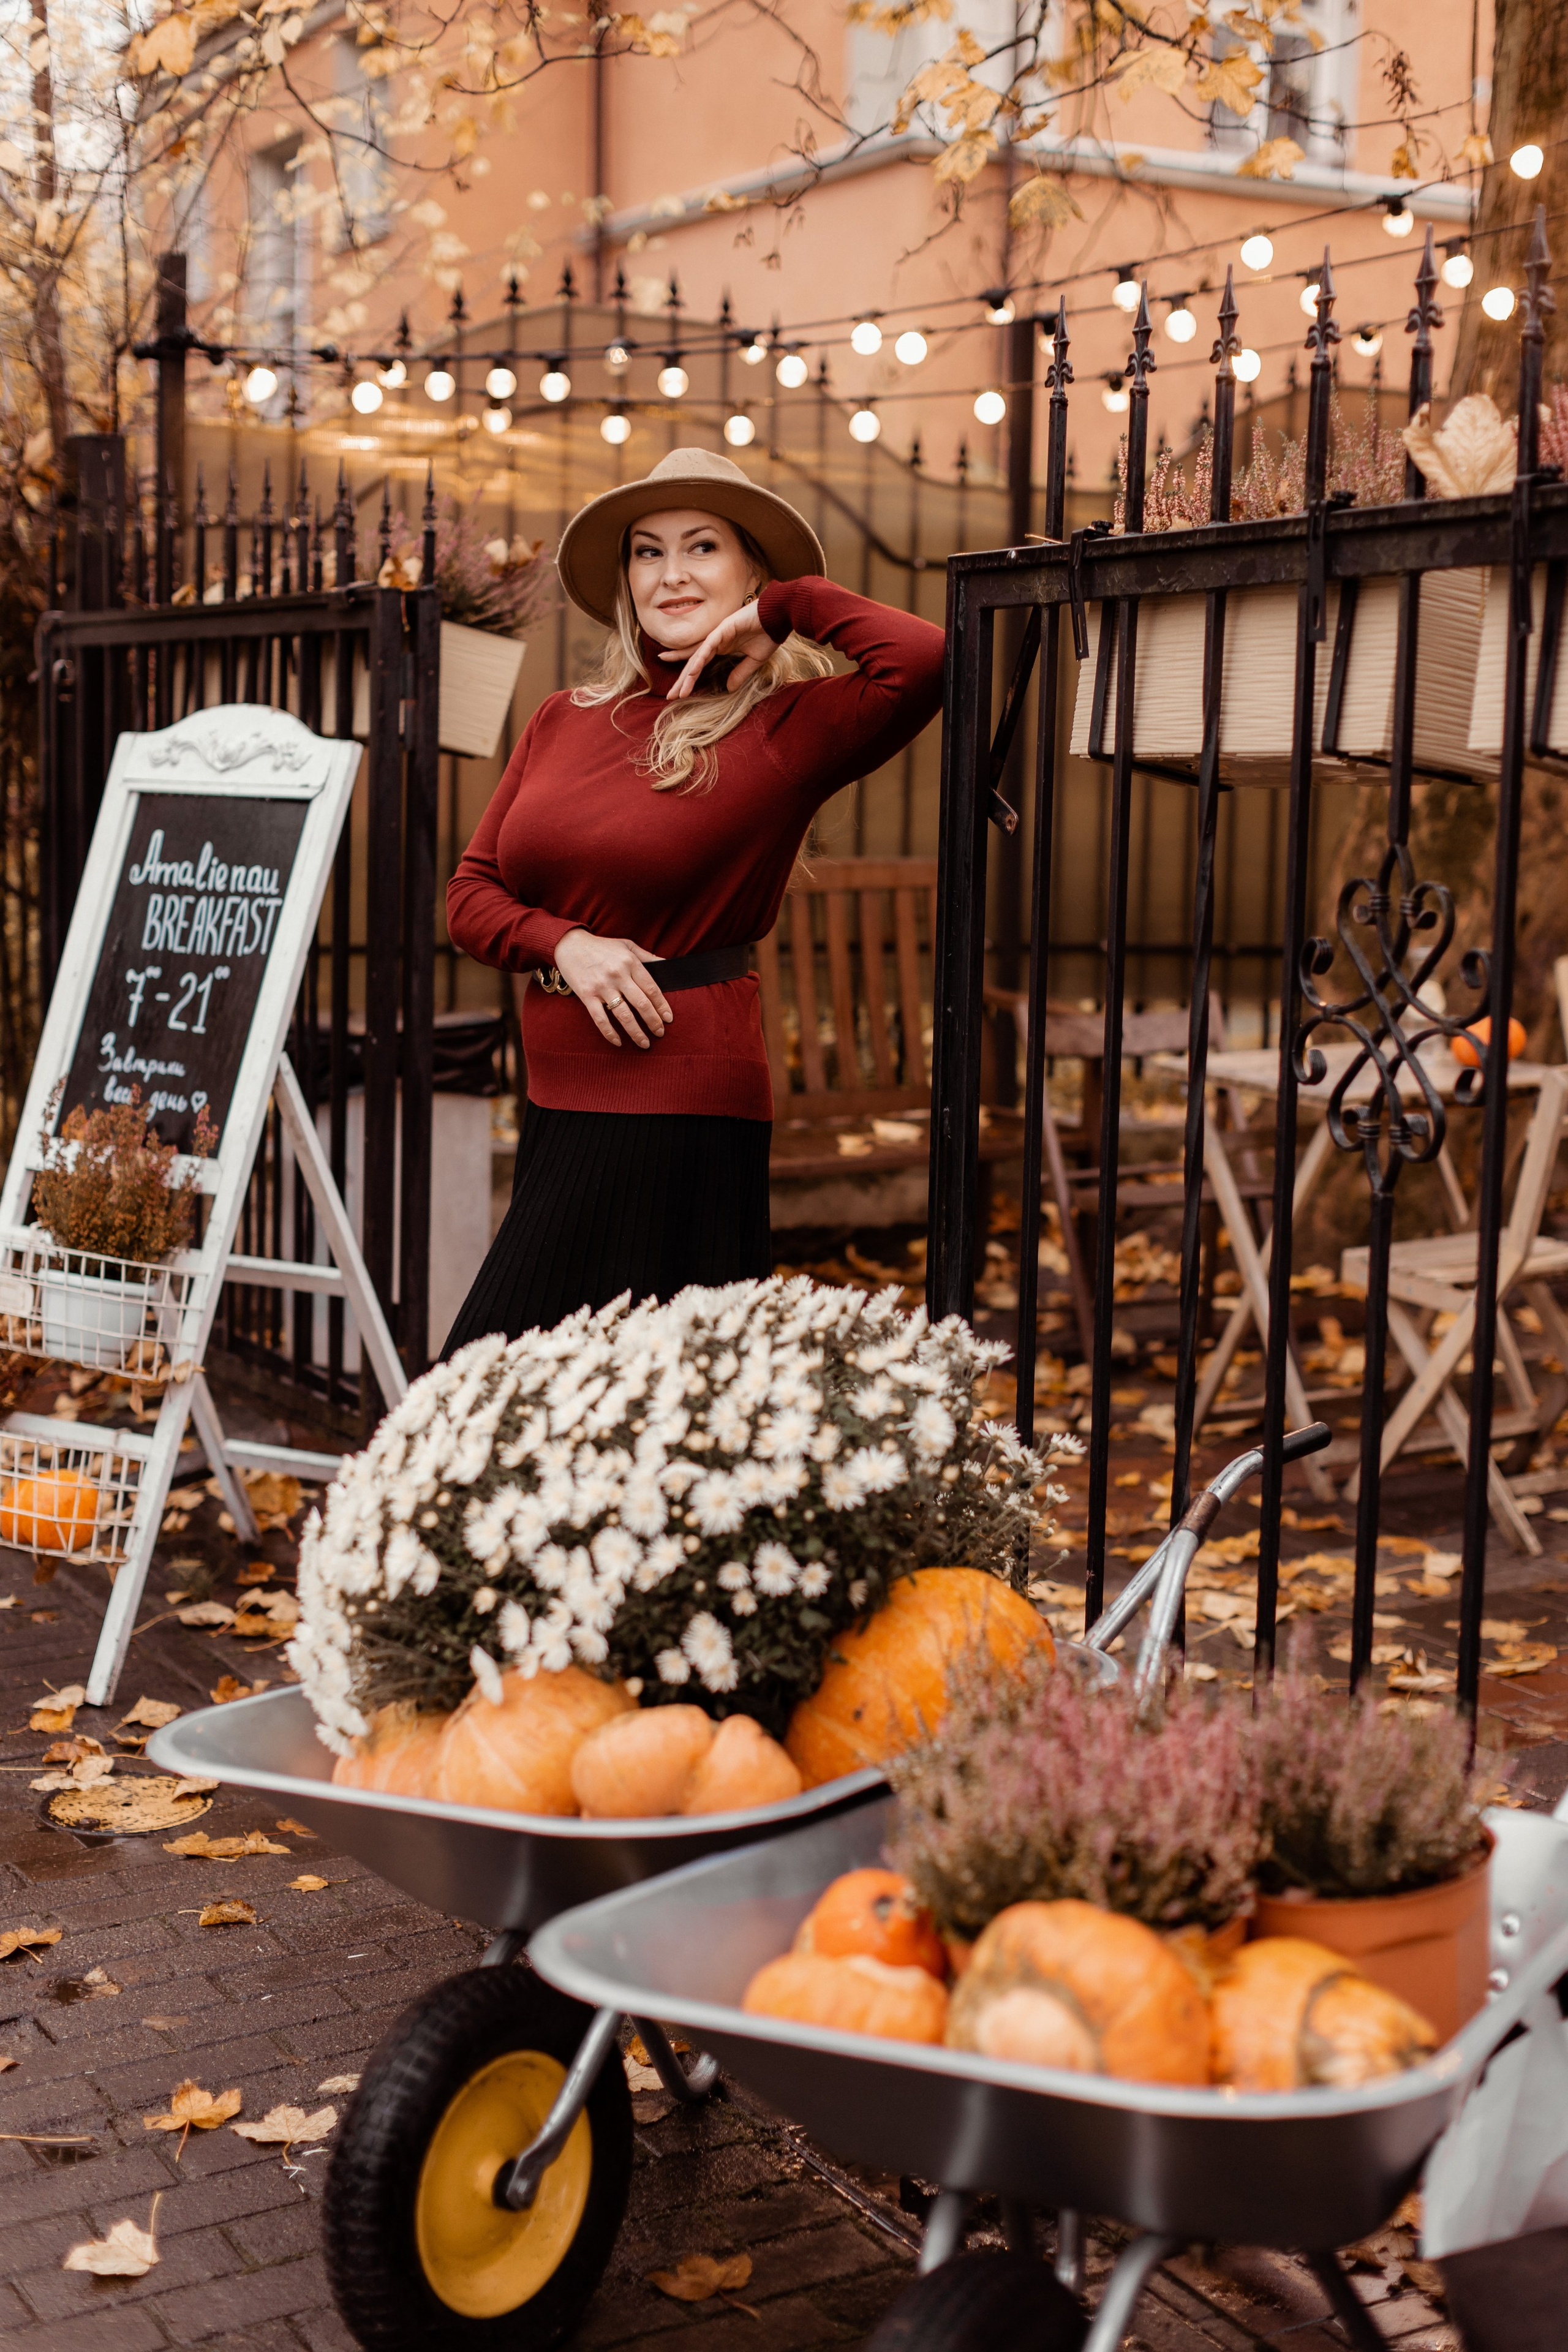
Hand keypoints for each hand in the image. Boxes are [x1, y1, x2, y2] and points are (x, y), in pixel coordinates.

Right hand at [550, 929, 672, 1048]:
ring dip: (636, 1032)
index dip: (662, 1006)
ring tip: (645, 1043)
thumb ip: (647, 956)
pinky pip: (600, 1019)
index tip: (668, 1018)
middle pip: (641, 1004)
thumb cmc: (601, 946)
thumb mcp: (627, 945)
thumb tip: (667, 966)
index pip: (652, 988)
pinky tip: (619, 1042)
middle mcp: (618, 975)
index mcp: (630, 963)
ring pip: (624, 1015)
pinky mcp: (587, 995)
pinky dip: (610, 1033)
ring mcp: (602, 986)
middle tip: (660, 1033)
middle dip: (653, 1021)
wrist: (570, 945)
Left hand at [663, 601, 776, 700]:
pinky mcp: (723, 629)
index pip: (700, 665)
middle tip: (670, 696)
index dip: (689, 679)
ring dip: (687, 674)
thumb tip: (729, 689)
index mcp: (720, 647)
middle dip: (682, 680)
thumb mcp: (754, 661)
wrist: (778, 616)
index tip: (680, 694)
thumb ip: (740, 673)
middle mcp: (715, 641)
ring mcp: (717, 634)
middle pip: (693, 662)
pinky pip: (708, 646)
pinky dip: (699, 659)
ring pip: (697, 657)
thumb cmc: (768, 634)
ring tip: (678, 691)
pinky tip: (692, 672)